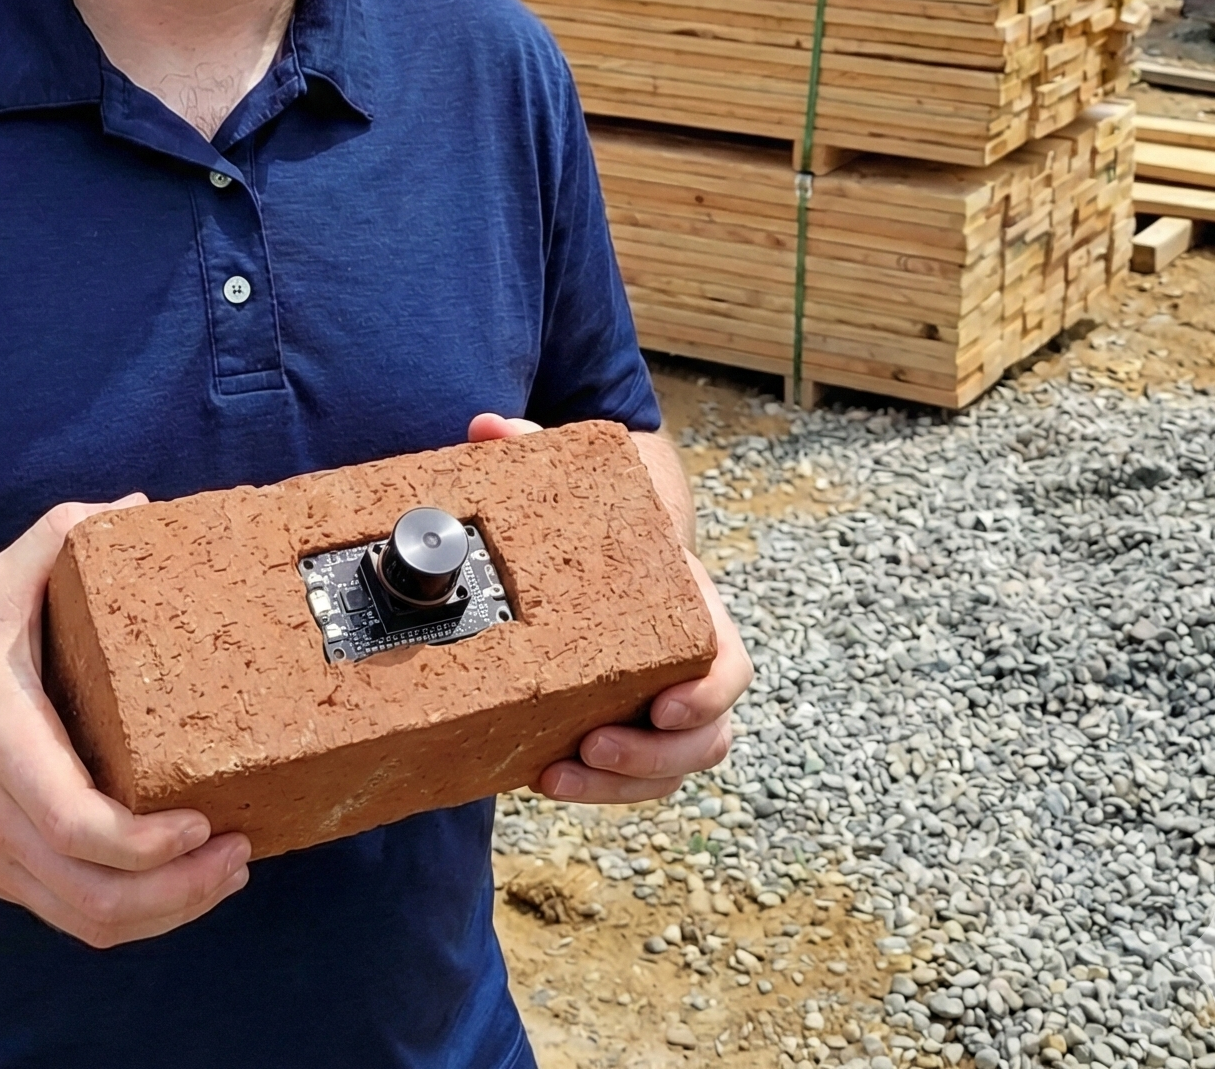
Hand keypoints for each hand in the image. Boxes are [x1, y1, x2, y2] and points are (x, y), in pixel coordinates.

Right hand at [0, 499, 249, 946]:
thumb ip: (61, 536)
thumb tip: (139, 507)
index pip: (73, 822)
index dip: (145, 842)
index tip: (202, 819)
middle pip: (92, 896)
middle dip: (178, 890)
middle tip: (239, 850)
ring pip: (87, 921)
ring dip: (168, 911)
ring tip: (226, 871)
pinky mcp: (0, 878)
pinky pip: (73, 919)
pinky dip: (135, 917)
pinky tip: (180, 886)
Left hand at [466, 413, 751, 804]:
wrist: (605, 552)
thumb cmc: (599, 522)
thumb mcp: (577, 482)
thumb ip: (535, 449)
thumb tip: (486, 424)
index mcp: (692, 611)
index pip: (728, 663)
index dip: (709, 692)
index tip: (665, 706)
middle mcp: (690, 667)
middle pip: (708, 735)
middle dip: (656, 755)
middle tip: (595, 747)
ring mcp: (665, 707)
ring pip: (673, 768)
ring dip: (624, 783)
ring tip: (560, 776)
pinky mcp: (631, 733)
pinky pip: (634, 780)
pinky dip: (599, 790)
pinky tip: (544, 776)